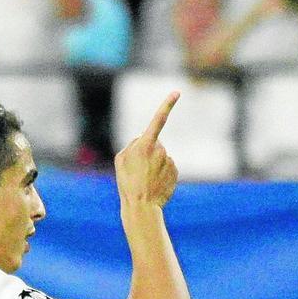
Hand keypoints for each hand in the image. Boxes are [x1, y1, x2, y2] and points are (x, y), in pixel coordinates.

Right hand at [115, 91, 179, 206]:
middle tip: (137, 170)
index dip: (167, 105)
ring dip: (154, 163)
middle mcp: (160, 150)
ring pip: (161, 156)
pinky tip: (154, 183)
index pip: (158, 120)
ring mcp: (169, 161)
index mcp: (145, 144)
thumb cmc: (127, 182)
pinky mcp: (175, 171)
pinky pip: (167, 166)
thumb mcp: (120, 160)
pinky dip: (161, 172)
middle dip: (147, 152)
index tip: (177, 92)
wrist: (142, 206)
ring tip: (145, 178)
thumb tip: (143, 142)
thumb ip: (132, 145)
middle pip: (154, 143)